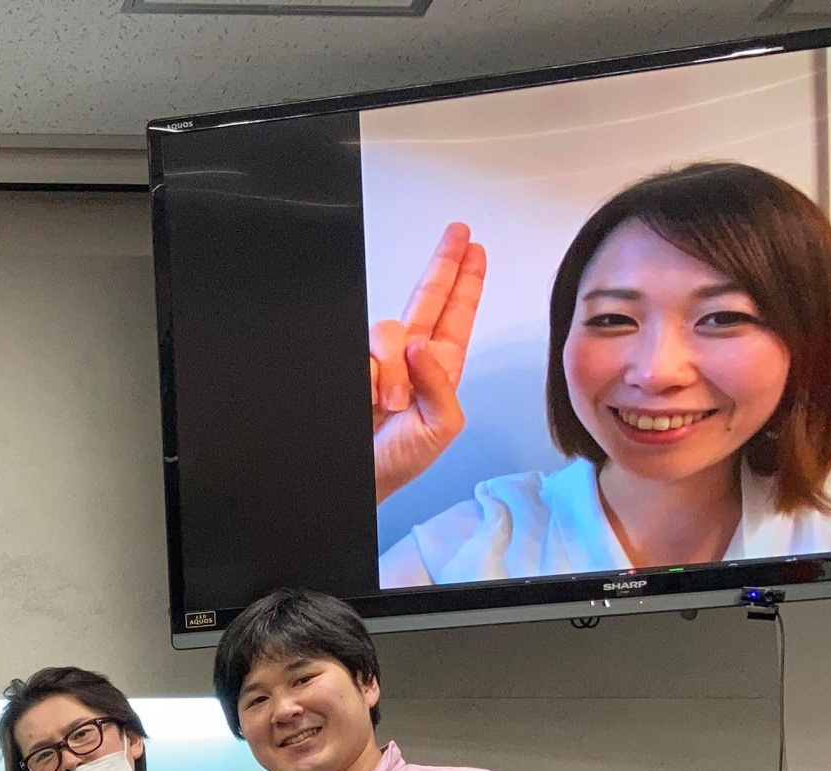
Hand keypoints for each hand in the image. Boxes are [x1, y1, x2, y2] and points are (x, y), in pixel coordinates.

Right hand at [371, 222, 487, 503]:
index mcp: (440, 368)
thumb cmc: (401, 461)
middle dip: (444, 262)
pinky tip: (377, 399)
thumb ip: (442, 383)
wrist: (362, 479)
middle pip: (428, 297)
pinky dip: (374, 376)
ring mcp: (380, 360)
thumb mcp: (443, 426)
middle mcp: (411, 357)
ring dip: (395, 368)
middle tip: (457, 233)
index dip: (467, 281)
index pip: (456, 314)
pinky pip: (365, 353)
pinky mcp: (355, 366)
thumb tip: (421, 346)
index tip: (475, 250)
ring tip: (394, 402)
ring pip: (390, 330)